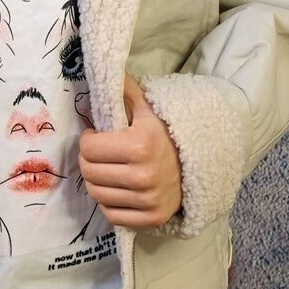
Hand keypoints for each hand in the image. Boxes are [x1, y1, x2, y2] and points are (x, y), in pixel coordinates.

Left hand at [78, 73, 181, 229]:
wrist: (200, 166)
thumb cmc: (167, 136)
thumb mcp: (150, 110)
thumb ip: (126, 92)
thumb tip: (106, 69)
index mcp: (139, 145)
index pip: (88, 148)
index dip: (87, 140)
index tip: (96, 136)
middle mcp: (142, 176)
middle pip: (89, 172)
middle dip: (88, 160)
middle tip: (98, 154)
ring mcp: (147, 201)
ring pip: (97, 194)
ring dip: (96, 181)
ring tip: (106, 170)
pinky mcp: (150, 220)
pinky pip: (111, 215)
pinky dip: (109, 203)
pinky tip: (117, 189)